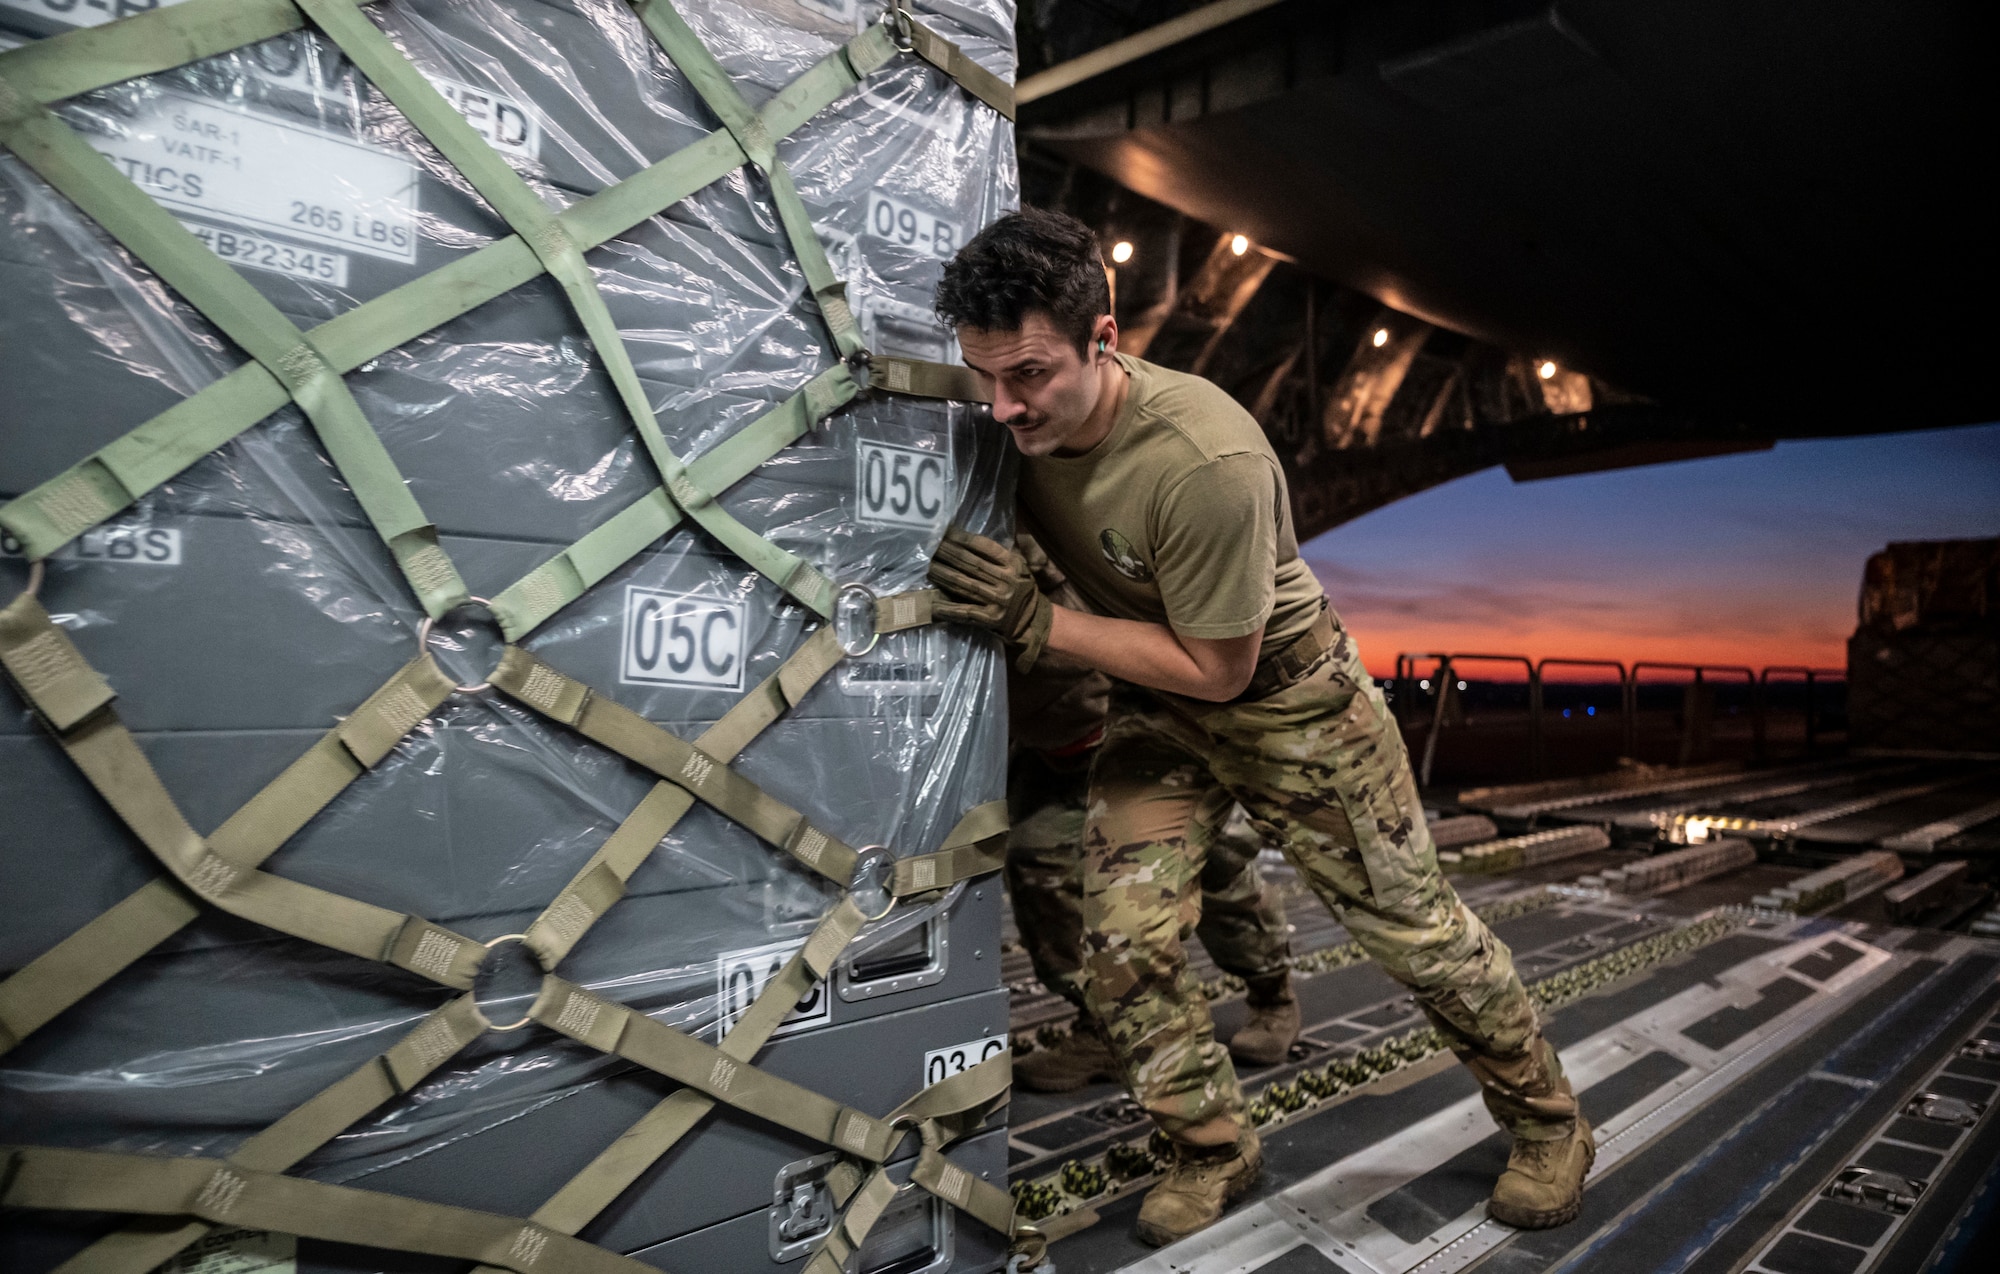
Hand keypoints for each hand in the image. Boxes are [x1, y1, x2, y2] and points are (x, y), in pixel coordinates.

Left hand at [927, 526, 1053, 672]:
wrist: (1033, 621)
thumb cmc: (1021, 589)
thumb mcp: (1020, 567)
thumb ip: (1001, 552)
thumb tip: (971, 536)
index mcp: (1014, 565)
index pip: (985, 547)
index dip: (963, 539)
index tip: (945, 532)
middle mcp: (1007, 581)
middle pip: (971, 564)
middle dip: (948, 554)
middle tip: (928, 546)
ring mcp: (998, 601)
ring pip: (965, 584)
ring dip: (943, 575)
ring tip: (927, 566)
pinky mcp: (991, 619)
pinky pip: (965, 611)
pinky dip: (948, 608)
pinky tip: (933, 602)